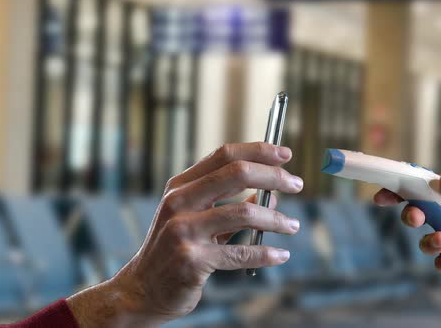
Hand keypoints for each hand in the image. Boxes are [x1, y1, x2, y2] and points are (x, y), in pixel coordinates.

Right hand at [67, 143, 302, 326]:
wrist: (143, 289)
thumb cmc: (175, 248)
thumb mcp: (196, 217)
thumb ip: (229, 202)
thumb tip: (272, 192)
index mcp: (180, 185)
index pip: (224, 155)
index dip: (258, 150)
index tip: (285, 154)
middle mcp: (179, 202)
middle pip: (237, 173)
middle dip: (274, 176)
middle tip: (297, 184)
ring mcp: (183, 230)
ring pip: (244, 212)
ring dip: (275, 218)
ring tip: (292, 225)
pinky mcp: (192, 260)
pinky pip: (240, 253)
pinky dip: (265, 253)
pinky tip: (280, 254)